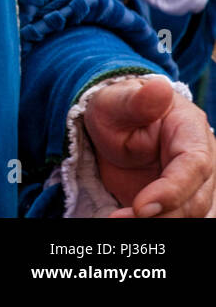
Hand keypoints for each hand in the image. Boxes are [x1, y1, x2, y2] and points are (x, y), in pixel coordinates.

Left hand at [84, 75, 215, 216]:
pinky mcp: (178, 202)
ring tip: (118, 220)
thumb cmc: (117, 109)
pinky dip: (155, 225)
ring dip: (159, 223)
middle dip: (163, 214)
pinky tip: (125, 222)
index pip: (194, 166)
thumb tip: (159, 87)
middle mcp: (201, 162)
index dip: (172, 190)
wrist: (112, 125)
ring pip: (191, 215)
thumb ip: (137, 101)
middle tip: (120, 218)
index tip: (140, 205)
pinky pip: (176, 219)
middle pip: (197, 199)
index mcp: (191, 132)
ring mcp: (192, 185)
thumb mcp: (117, 101)